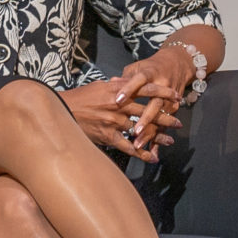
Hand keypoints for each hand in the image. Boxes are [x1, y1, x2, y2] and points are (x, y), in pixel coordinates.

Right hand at [63, 64, 183, 159]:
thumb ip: (116, 84)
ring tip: (169, 141)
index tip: (177, 96)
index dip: (164, 93)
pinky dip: (141, 153)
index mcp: (119, 91)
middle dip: (166, 118)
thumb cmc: (79, 97)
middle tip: (178, 123)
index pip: (147, 89)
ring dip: (157, 136)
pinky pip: (128, 146)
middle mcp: (119, 106)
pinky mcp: (107, 136)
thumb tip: (127, 80)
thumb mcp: (99, 86)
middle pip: (149, 111)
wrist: (58, 110)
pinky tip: (152, 158)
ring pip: (141, 129)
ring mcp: (114, 121)